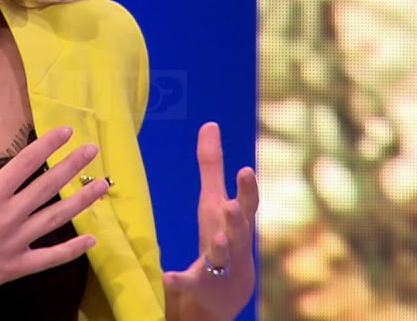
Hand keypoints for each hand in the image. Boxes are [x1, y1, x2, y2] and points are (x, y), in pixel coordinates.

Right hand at [0, 112, 108, 313]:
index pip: (25, 163)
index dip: (48, 145)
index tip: (66, 132)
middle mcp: (7, 217)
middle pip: (47, 186)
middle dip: (72, 166)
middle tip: (92, 150)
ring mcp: (14, 244)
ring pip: (56, 219)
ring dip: (82, 202)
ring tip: (103, 186)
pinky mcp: (15, 268)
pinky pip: (49, 258)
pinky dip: (72, 250)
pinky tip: (92, 239)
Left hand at [163, 122, 259, 320]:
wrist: (226, 292)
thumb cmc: (222, 235)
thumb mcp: (215, 199)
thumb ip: (213, 164)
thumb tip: (210, 123)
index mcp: (236, 221)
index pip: (248, 204)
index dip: (248, 188)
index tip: (246, 170)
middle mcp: (233, 243)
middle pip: (240, 231)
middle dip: (237, 218)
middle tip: (232, 205)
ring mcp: (221, 266)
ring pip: (222, 257)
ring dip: (219, 248)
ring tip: (215, 239)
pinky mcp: (202, 285)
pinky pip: (191, 282)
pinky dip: (180, 279)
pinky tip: (167, 276)